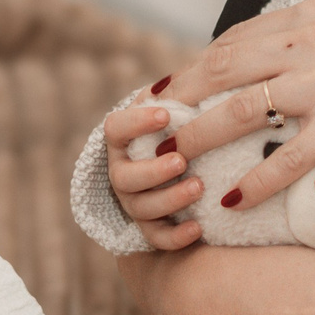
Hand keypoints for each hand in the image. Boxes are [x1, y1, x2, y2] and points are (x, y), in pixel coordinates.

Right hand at [104, 100, 200, 249]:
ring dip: (170, 198)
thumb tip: (192, 76)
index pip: (116, 128)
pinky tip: (198, 227)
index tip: (166, 113)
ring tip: (199, 186)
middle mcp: (122, 173)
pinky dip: (176, 236)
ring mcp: (134, 202)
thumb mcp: (175, 109)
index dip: (137, 122)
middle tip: (181, 159)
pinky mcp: (151, 228)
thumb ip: (178, 95)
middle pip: (126, 177)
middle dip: (154, 170)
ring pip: (142, 208)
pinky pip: (157, 238)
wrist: (175, 165)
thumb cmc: (176, 130)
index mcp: (122, 141)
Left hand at [157, 0, 314, 210]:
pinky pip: (289, 157)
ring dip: (198, 137)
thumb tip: (307, 27)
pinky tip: (232, 200)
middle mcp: (310, 40)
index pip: (239, 38)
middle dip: (180, 96)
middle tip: (147, 124)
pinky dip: (256, 180)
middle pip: (223, 67)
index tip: (173, 87)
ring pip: (240, 108)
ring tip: (168, 163)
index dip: (199, 63)